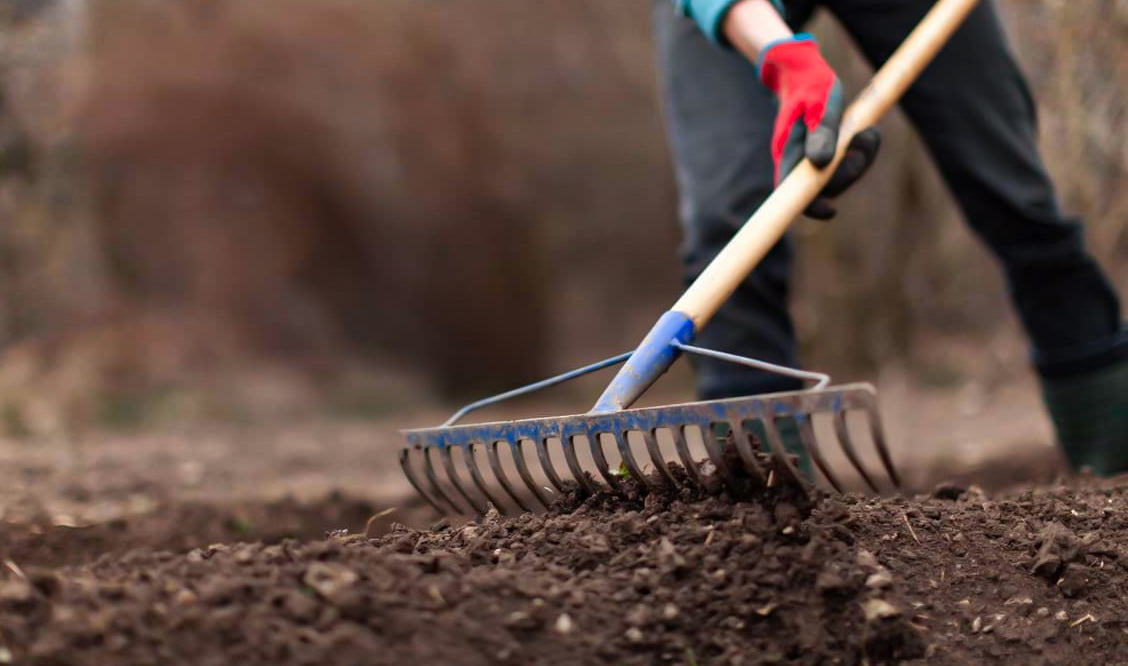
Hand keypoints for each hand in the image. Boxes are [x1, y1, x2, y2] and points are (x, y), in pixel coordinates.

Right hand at [758, 34, 879, 218]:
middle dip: (850, 172)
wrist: (802, 70)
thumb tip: (821, 163)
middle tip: (865, 140)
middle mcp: (798, 160)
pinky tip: (868, 132)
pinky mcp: (827, 152)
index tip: (833, 210)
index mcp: (788, 152)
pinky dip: (862, 151)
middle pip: (823, 186)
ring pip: (840, 175)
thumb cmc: (809, 82)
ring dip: (861, 159)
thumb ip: (822, 131)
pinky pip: (847, 163)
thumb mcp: (817, 100)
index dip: (811, 206)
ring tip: (869, 133)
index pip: (792, 191)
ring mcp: (812, 158)